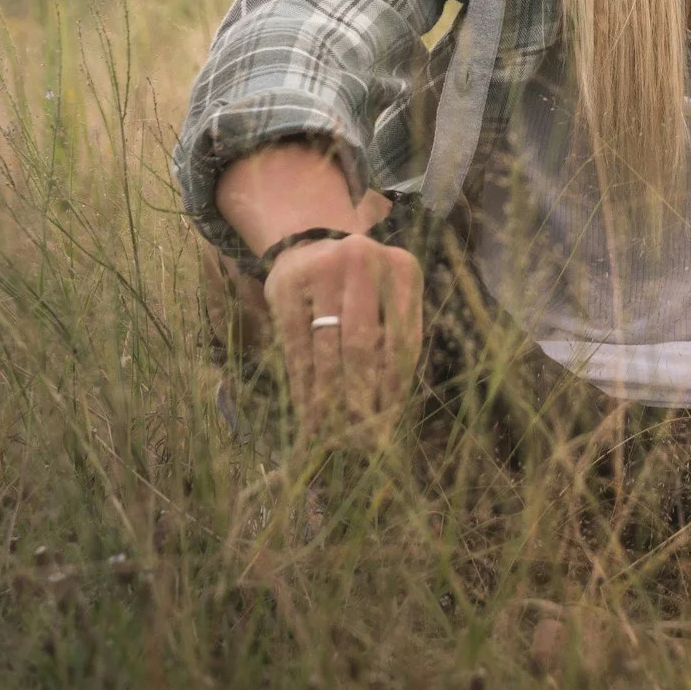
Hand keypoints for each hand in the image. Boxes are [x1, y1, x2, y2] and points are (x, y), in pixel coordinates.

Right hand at [264, 198, 424, 435]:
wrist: (311, 247)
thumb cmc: (361, 289)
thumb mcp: (389, 303)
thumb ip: (393, 344)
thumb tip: (387, 417)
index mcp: (404, 269)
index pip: (403, 342)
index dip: (393, 389)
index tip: (387, 427)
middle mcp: (365, 261)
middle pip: (362, 348)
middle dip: (360, 401)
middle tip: (359, 442)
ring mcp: (323, 270)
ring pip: (327, 351)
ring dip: (330, 401)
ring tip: (334, 437)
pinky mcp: (286, 288)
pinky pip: (297, 349)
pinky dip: (304, 388)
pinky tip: (309, 415)